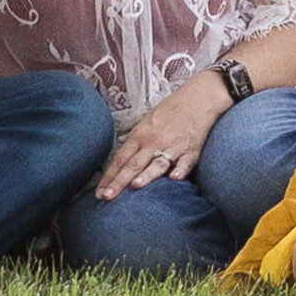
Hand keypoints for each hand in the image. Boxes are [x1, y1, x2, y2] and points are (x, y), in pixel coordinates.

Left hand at [95, 71, 229, 198]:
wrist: (196, 99)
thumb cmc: (170, 113)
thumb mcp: (146, 125)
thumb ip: (135, 145)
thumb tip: (120, 165)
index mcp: (140, 136)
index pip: (120, 159)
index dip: (109, 177)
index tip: (99, 193)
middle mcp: (154, 141)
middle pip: (134, 164)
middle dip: (119, 181)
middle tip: (107, 196)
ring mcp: (173, 146)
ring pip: (157, 163)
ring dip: (147, 175)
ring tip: (136, 185)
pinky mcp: (191, 150)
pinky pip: (185, 162)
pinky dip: (180, 170)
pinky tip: (175, 178)